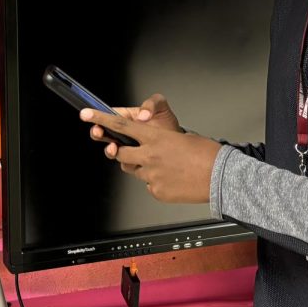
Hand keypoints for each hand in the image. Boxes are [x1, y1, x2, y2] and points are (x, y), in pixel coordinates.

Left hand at [80, 106, 220, 203]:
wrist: (221, 177)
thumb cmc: (207, 155)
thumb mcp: (182, 137)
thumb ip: (161, 140)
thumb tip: (156, 145)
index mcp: (155, 137)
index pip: (120, 125)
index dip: (100, 119)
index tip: (86, 115)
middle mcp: (149, 156)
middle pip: (121, 154)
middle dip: (122, 153)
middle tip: (131, 153)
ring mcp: (151, 175)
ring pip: (136, 172)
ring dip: (145, 169)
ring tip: (166, 167)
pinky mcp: (156, 191)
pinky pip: (150, 186)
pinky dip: (158, 183)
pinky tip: (173, 180)